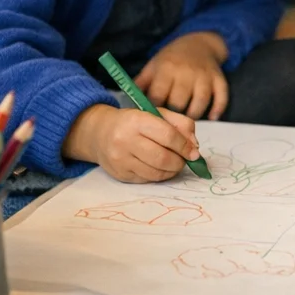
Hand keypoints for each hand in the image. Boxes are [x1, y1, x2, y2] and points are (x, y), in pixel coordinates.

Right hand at [65, 103, 200, 182]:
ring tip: (174, 164)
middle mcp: (125, 140)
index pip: (168, 135)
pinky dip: (159, 175)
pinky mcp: (119, 174)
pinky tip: (160, 168)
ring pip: (155, 172)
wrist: (100, 133)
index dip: (185, 146)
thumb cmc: (135, 122)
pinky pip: (147, 179)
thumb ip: (181, 125)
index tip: (194, 153)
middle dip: (180, 162)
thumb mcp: (158, 114)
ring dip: (171, 171)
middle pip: (162, 158)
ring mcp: (120, 159)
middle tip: (185, 160)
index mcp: (137, 121)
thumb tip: (194, 147)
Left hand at [136, 32, 228, 119]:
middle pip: (179, 102)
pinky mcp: (219, 79)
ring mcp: (204, 76)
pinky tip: (212, 117)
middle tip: (168, 123)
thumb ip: (140, 83)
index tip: (151, 118)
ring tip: (186, 123)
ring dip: (193, 115)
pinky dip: (218, 109)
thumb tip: (127, 102)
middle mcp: (186, 72)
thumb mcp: (153, 66)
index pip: (158, 95)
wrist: (198, 43)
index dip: (153, 109)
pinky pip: (221, 96)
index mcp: (167, 69)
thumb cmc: (171, 59)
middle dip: (173, 115)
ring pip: (200, 102)